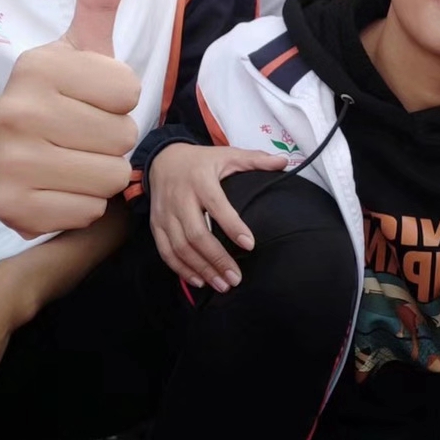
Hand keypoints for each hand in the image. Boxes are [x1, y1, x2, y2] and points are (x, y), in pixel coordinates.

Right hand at [0, 0, 139, 237]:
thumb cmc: (51, 97)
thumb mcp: (76, 49)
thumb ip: (97, 7)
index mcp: (39, 67)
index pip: (128, 90)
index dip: (119, 97)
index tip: (90, 97)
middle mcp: (18, 112)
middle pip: (123, 136)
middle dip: (111, 138)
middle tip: (79, 133)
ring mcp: (12, 163)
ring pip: (109, 176)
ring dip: (100, 172)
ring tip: (71, 158)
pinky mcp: (13, 208)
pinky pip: (88, 210)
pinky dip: (82, 203)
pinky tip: (57, 186)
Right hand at [148, 143, 285, 292]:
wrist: (162, 160)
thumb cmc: (201, 161)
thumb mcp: (227, 154)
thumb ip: (255, 159)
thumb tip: (284, 161)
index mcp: (200, 180)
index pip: (217, 206)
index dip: (232, 226)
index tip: (250, 245)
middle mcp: (180, 198)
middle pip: (196, 233)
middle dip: (216, 259)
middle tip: (235, 278)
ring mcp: (165, 213)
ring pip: (180, 247)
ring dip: (201, 269)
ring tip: (222, 284)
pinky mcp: (155, 225)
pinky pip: (166, 251)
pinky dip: (181, 269)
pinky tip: (199, 281)